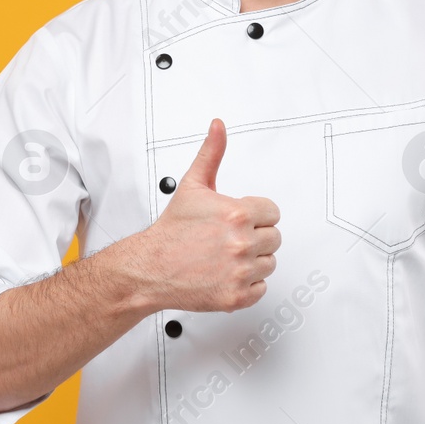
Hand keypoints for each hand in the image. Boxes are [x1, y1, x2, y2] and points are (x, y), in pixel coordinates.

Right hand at [126, 118, 280, 312]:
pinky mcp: (237, 296)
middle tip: (230, 238)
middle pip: (274, 238)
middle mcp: (242, 243)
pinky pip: (261, 289)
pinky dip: (247, 284)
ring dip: (253, 261)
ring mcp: (240, 272)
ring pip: (269, 263)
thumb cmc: (172, 230)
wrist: (151, 267)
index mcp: (237, 214)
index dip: (255, 214)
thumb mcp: (193, 185)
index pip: (273, 212)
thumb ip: (211, 153)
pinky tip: (227, 273)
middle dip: (255, 236)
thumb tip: (218, 127)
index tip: (238, 220)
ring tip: (227, 256)